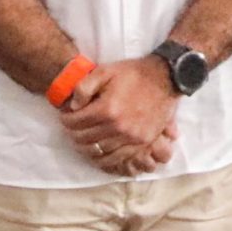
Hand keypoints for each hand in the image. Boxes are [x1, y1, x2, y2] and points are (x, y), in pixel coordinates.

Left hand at [59, 58, 176, 166]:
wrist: (165, 79)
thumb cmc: (133, 73)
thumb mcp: (104, 71)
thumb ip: (83, 87)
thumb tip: (73, 106)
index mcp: (107, 109)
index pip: (76, 122)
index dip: (66, 120)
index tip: (66, 116)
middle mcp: (118, 127)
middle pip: (84, 139)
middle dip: (73, 134)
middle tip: (72, 128)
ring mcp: (131, 138)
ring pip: (98, 152)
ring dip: (86, 148)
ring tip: (82, 140)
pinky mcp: (142, 143)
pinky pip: (118, 159)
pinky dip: (104, 159)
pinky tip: (99, 153)